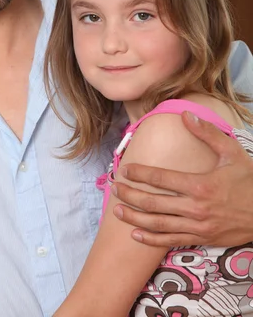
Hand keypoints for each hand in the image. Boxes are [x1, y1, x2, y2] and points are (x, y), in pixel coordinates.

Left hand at [111, 111, 252, 246]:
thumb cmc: (250, 181)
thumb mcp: (232, 153)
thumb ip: (207, 133)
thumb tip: (187, 114)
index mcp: (200, 184)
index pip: (162, 178)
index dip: (141, 173)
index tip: (126, 169)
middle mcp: (195, 207)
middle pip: (154, 202)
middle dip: (131, 195)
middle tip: (115, 188)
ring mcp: (197, 226)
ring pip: (159, 224)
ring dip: (135, 217)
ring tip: (118, 210)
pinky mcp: (201, 238)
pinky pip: (171, 240)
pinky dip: (152, 239)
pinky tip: (136, 234)